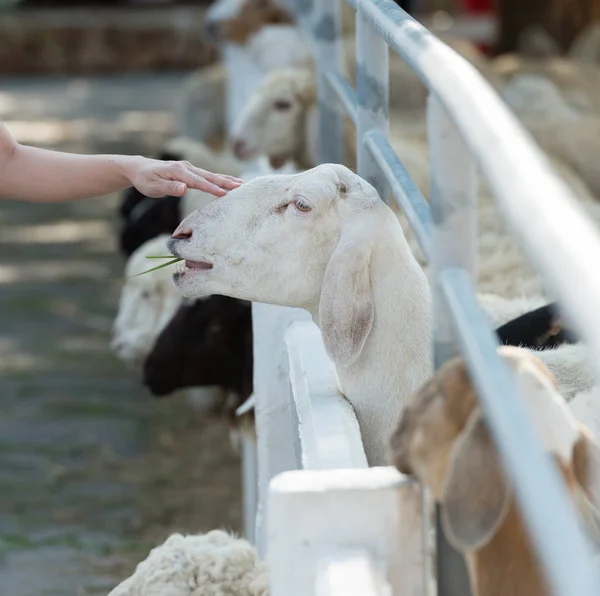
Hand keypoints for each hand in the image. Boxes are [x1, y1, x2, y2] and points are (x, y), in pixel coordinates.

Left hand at [126, 156, 242, 197]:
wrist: (139, 168)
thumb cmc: (145, 180)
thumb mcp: (153, 187)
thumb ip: (169, 188)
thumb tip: (184, 188)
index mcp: (178, 171)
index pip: (197, 182)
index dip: (211, 188)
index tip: (224, 193)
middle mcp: (186, 167)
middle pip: (208, 176)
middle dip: (225, 181)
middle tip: (241, 186)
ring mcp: (189, 168)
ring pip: (210, 175)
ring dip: (226, 179)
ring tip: (241, 184)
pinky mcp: (190, 171)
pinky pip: (207, 176)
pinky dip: (219, 178)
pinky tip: (228, 182)